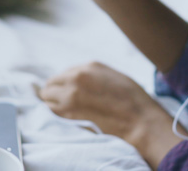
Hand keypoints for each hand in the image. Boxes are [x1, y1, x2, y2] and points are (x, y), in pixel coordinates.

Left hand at [39, 62, 186, 168]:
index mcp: (88, 67)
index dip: (64, 84)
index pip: (63, 74)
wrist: (140, 120)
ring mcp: (71, 95)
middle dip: (54, 93)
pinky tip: (66, 117)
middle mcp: (76, 77)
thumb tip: (77, 80)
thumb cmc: (133, 99)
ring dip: (52, 103)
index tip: (67, 92)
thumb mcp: (112, 76)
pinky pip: (52, 112)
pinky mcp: (69, 113)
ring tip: (64, 110)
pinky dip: (55, 114)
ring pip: (47, 98)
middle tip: (61, 102)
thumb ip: (92, 75)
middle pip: (50, 84)